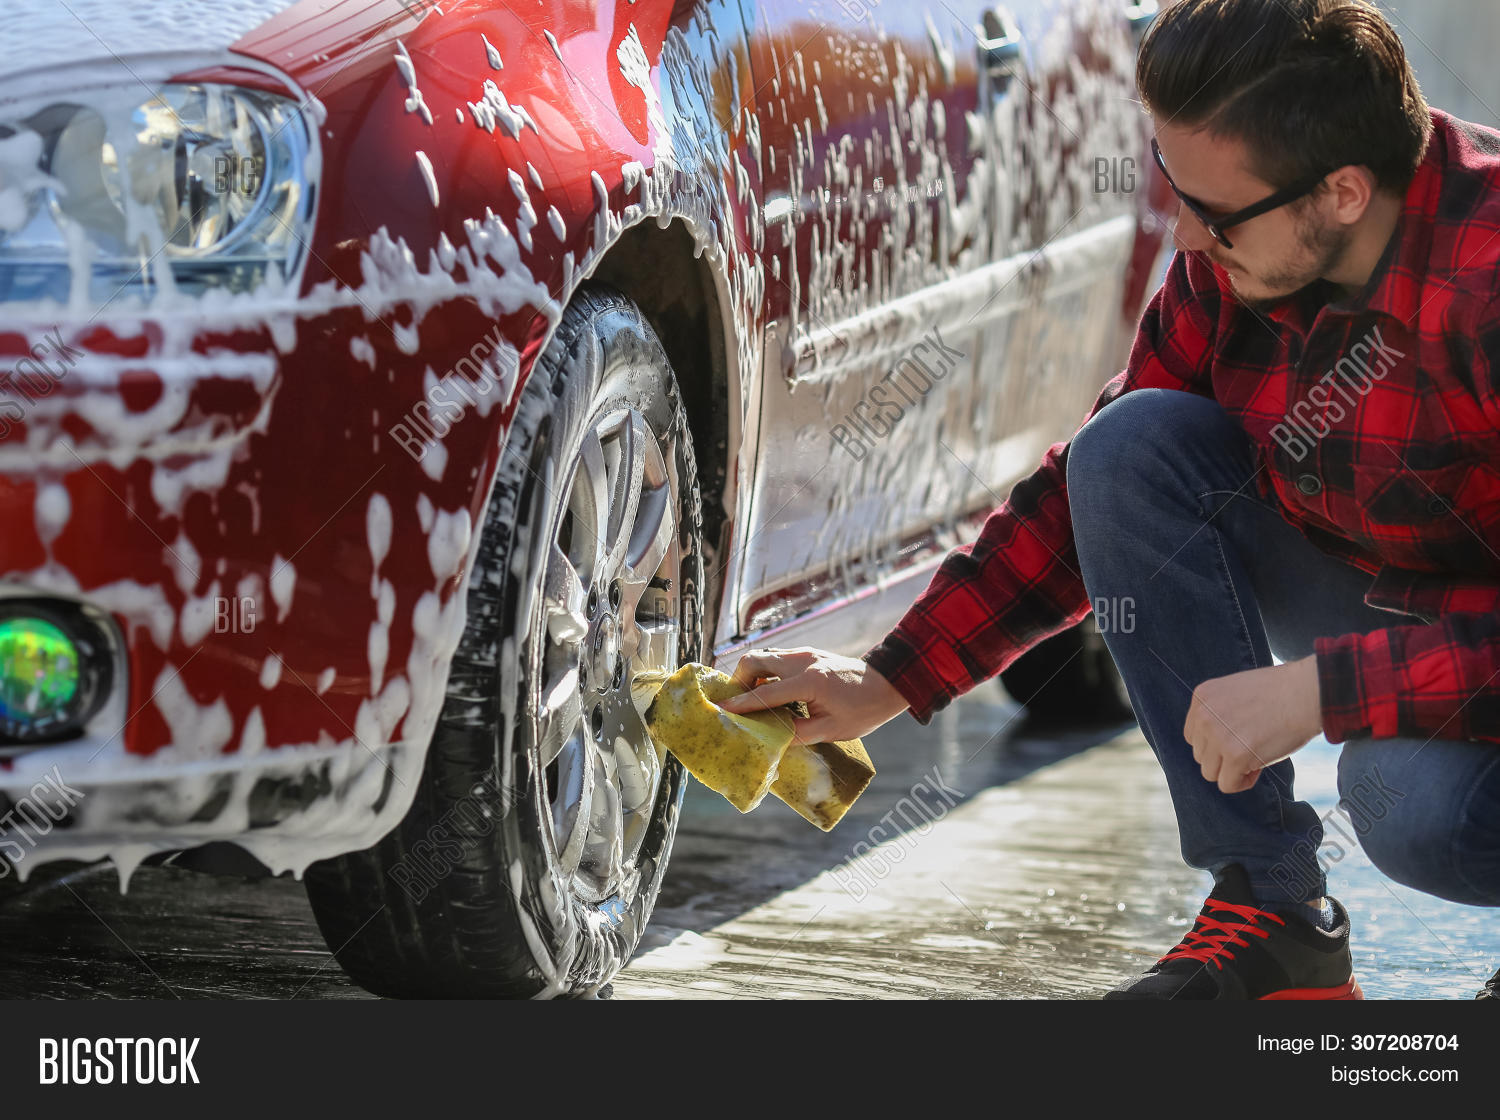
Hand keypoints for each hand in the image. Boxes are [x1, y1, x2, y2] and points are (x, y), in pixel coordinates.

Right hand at [716, 647, 908, 744]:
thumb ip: (799, 733)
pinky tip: (769, 691)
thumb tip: (770, 740)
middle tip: (738, 702)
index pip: (767, 692)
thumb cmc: (864, 709)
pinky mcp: (806, 653)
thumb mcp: (832, 730)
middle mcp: (803, 661)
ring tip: (752, 698)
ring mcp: (804, 653)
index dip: (743, 703)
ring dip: (751, 674)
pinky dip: (765, 671)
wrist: (886, 683)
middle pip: (755, 659)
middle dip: (739, 679)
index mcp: (811, 682)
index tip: (723, 710)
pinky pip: (775, 657)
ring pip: (764, 655)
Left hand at [1183, 656, 1323, 794]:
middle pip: (1201, 755)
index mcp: (1202, 698)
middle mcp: (1203, 716)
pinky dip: (1243, 782)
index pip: (1193, 736)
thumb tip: (1211, 746)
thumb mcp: (1235, 692)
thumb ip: (1217, 714)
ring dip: (1232, 770)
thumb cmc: (1280, 692)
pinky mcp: (1235, 756)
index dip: (1216, 743)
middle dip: (1224, 757)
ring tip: (1255, 756)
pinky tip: (1259, 766)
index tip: (1239, 738)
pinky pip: (1227, 785)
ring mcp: (1217, 736)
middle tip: (1252, 746)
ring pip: (1210, 772)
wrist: (1306, 693)